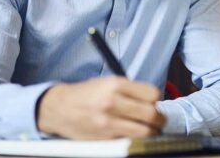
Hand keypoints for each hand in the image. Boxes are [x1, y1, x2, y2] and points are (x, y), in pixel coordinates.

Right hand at [36, 77, 165, 138]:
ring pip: (145, 130)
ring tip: (149, 128)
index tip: (154, 102)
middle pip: (152, 114)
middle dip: (159, 118)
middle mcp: (113, 101)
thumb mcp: (107, 82)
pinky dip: (134, 136)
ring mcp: (109, 121)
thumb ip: (129, 89)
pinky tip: (131, 131)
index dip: (156, 99)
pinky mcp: (105, 136)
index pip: (152, 94)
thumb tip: (152, 100)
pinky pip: (130, 138)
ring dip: (151, 130)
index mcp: (115, 84)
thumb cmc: (85, 94)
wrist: (60, 108)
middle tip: (159, 119)